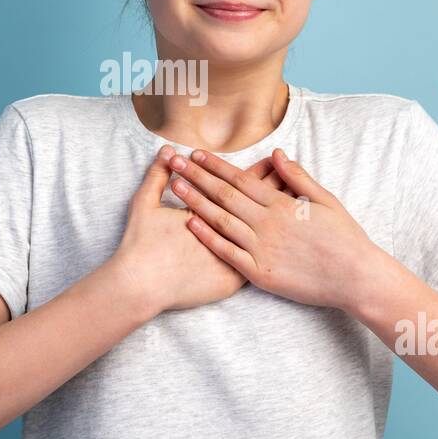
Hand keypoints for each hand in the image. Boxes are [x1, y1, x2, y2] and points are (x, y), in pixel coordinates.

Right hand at [110, 145, 285, 316]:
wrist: (140, 286)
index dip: (258, 172)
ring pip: (264, 237)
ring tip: (297, 209)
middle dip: (278, 192)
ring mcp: (231, 258)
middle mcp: (225, 233)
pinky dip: (271, 254)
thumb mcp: (144, 204)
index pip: (241, 186)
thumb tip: (165, 151)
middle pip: (259, 209)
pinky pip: (258, 265)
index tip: (273, 159)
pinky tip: (284, 247)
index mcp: (210, 211)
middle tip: (295, 178)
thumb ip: (157, 176)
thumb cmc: (140, 244)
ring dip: (280, 223)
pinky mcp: (231, 281)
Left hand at [167, 147, 389, 312]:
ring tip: (175, 186)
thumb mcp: (326, 200)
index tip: (197, 154)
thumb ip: (298, 177)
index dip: (216, 166)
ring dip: (196, 201)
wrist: (356, 277)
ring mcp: (262, 249)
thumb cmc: (345, 238)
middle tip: (174, 162)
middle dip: (197, 176)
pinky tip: (190, 224)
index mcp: (282, 204)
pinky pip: (228, 253)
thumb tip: (277, 154)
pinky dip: (208, 237)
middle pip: (224, 195)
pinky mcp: (260, 273)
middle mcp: (268, 223)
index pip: (241, 179)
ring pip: (221, 220)